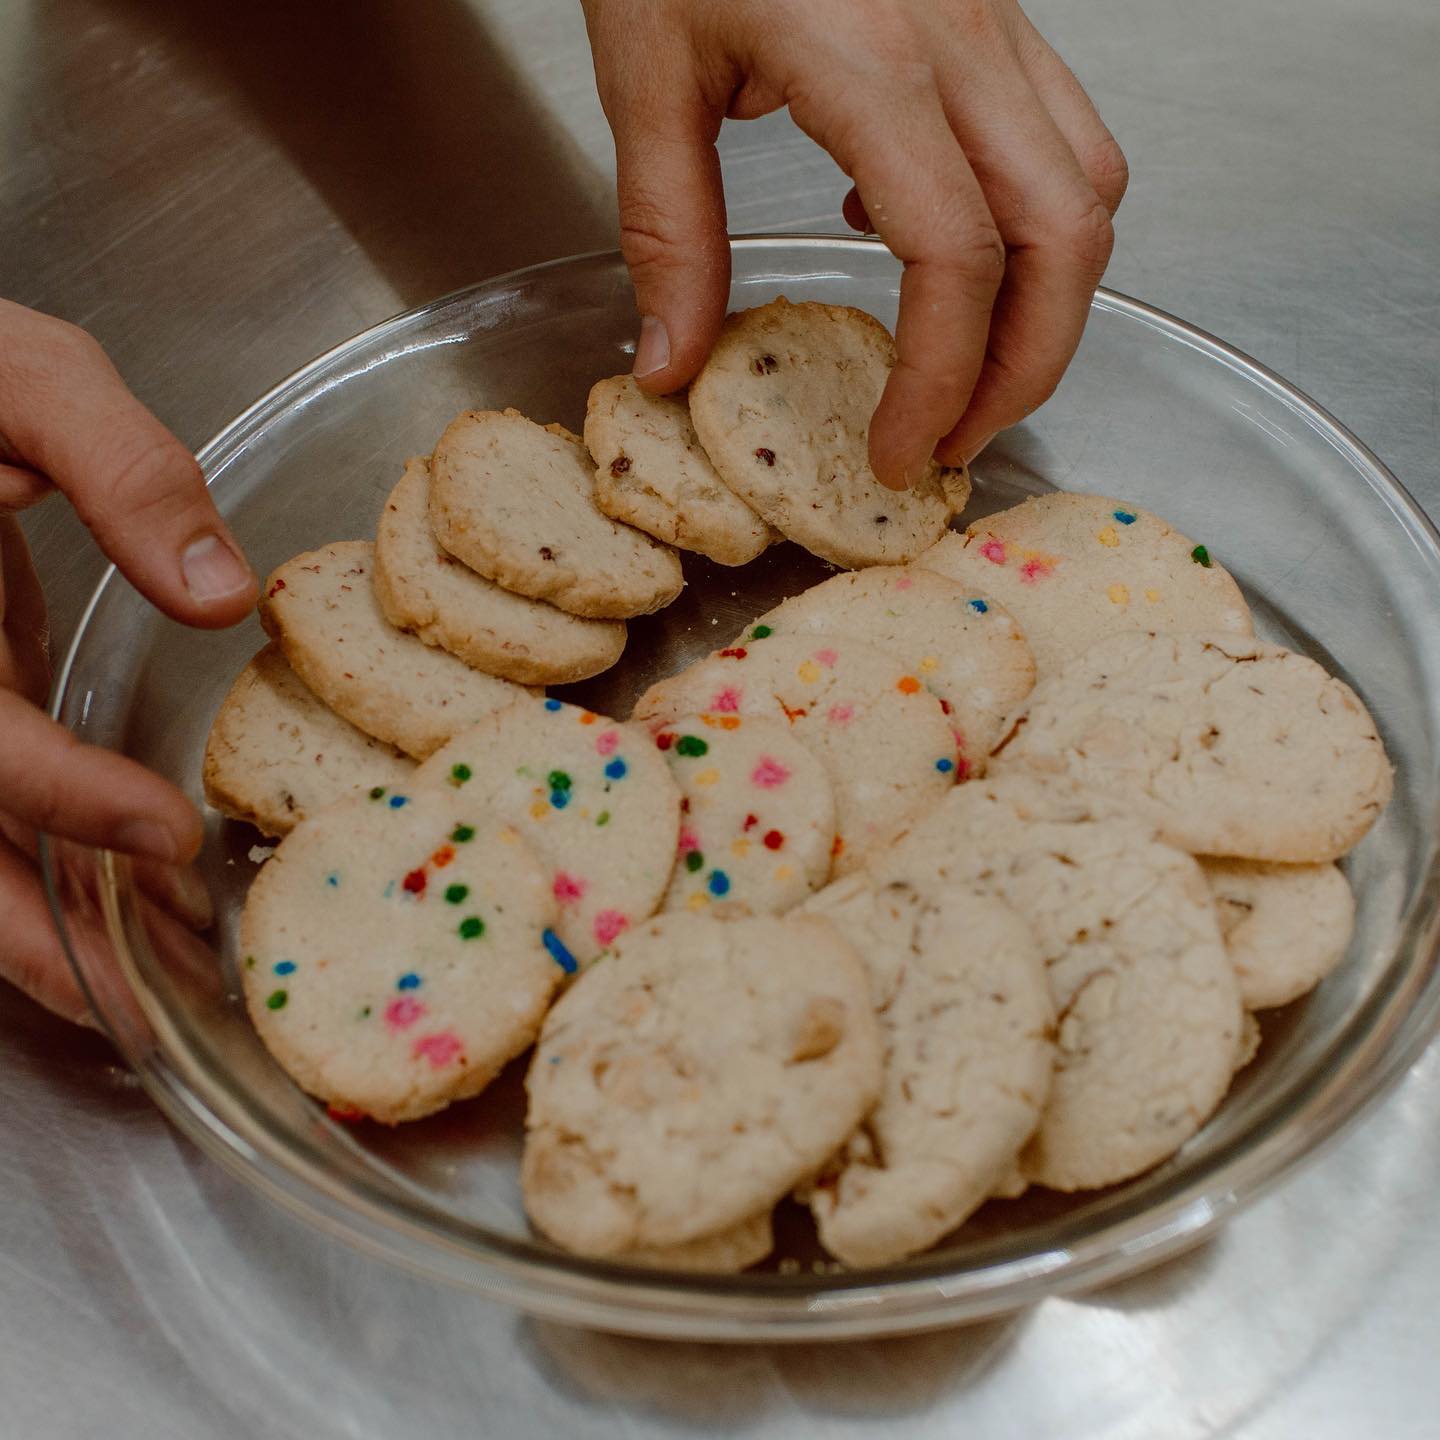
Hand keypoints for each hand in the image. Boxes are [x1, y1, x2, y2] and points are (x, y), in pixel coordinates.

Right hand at [1, 299, 256, 1022]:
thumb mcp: (20, 373)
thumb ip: (119, 466)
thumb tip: (223, 593)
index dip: (60, 797)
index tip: (165, 835)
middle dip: (36, 939)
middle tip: (154, 1000)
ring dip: (46, 932)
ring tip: (157, 985)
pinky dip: (53, 870)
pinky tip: (131, 895)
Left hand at [581, 0, 1126, 487]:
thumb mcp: (645, 72)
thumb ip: (668, 231)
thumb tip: (672, 362)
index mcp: (873, 59)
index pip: (955, 256)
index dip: (942, 378)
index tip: (898, 449)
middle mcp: (963, 39)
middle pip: (1067, 236)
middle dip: (1029, 365)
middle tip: (958, 440)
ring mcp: (995, 22)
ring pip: (1089, 187)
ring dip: (1051, 304)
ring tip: (971, 374)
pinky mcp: (996, 18)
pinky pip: (1060, 136)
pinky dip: (1029, 223)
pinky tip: (938, 247)